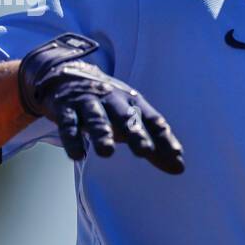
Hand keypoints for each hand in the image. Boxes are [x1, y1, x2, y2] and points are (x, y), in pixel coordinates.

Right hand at [18, 33, 184, 173]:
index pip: (152, 119)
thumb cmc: (108, 105)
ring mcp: (87, 102)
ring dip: (102, 133)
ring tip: (107, 152)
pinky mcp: (65, 109)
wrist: (66, 75)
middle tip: (145, 151)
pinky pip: (68, 124)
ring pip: (96, 117)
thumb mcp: (131, 120)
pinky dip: (72, 139)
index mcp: (132, 102)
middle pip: (125, 116)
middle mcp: (112, 99)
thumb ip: (155, 145)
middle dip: (135, 133)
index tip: (176, 154)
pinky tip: (77, 155)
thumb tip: (179, 168)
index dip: (164, 137)